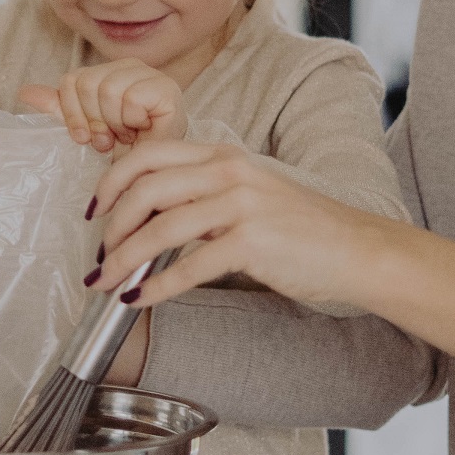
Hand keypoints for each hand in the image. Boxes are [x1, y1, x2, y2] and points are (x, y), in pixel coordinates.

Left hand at [19, 60, 186, 156]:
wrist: (157, 168)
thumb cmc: (126, 149)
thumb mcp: (86, 127)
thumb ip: (60, 108)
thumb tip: (24, 93)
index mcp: (108, 71)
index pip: (72, 80)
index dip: (73, 114)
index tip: (87, 137)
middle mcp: (129, 66)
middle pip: (88, 83)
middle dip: (95, 121)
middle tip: (110, 138)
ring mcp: (150, 74)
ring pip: (108, 90)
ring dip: (115, 124)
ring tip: (127, 134)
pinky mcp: (167, 88)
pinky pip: (131, 98)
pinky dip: (133, 121)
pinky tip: (143, 129)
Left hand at [88, 139, 381, 308]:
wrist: (358, 250)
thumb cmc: (304, 229)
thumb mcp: (250, 194)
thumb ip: (204, 197)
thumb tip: (151, 221)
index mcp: (223, 155)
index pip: (148, 155)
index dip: (110, 183)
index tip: (95, 212)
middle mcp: (229, 171)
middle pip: (144, 189)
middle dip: (111, 226)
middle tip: (99, 256)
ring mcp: (241, 204)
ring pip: (159, 228)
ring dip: (124, 259)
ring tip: (107, 283)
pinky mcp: (252, 241)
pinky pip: (189, 265)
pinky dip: (156, 285)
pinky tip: (140, 299)